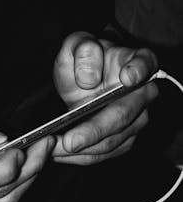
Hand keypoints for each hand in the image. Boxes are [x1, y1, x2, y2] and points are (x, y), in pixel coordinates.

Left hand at [51, 32, 157, 164]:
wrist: (85, 79)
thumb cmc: (85, 60)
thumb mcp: (77, 44)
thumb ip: (82, 51)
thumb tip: (89, 79)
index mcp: (137, 61)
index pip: (145, 63)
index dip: (137, 71)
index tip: (127, 78)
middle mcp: (143, 92)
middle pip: (123, 114)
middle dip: (95, 130)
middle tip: (70, 141)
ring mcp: (138, 118)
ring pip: (114, 140)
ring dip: (85, 149)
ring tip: (56, 150)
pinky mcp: (126, 138)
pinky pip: (106, 153)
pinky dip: (83, 156)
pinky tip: (60, 154)